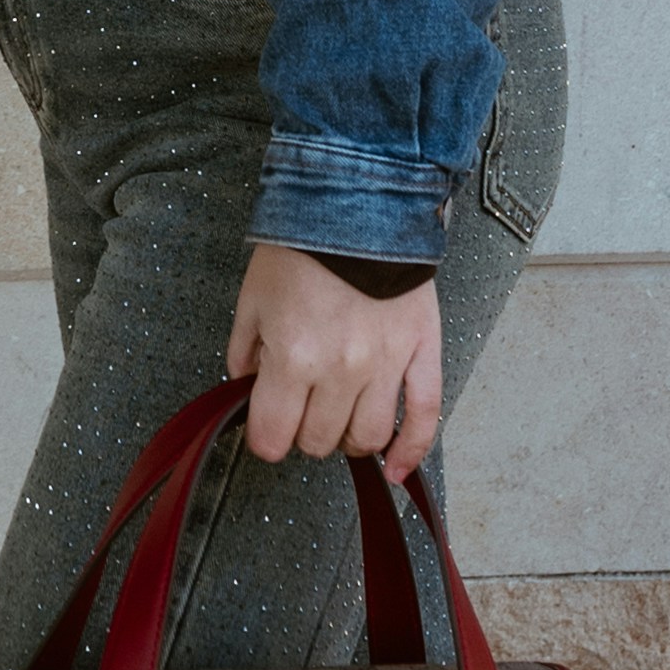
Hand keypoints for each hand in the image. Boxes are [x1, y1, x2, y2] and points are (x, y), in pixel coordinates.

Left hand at [230, 243, 442, 482]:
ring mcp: (386, 365)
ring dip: (348, 439)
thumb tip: (244, 387)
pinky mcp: (421, 353)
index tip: (267, 425)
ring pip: (367, 437)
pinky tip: (395, 466)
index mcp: (294, 358)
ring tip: (341, 418)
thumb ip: (245, 351)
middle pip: (318, 442)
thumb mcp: (252, 297)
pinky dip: (411, 450)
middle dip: (303, 432)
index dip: (265, 437)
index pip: (272, 437)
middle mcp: (341, 371)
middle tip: (302, 406)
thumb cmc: (303, 246)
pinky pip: (424, 416)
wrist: (360, 202)